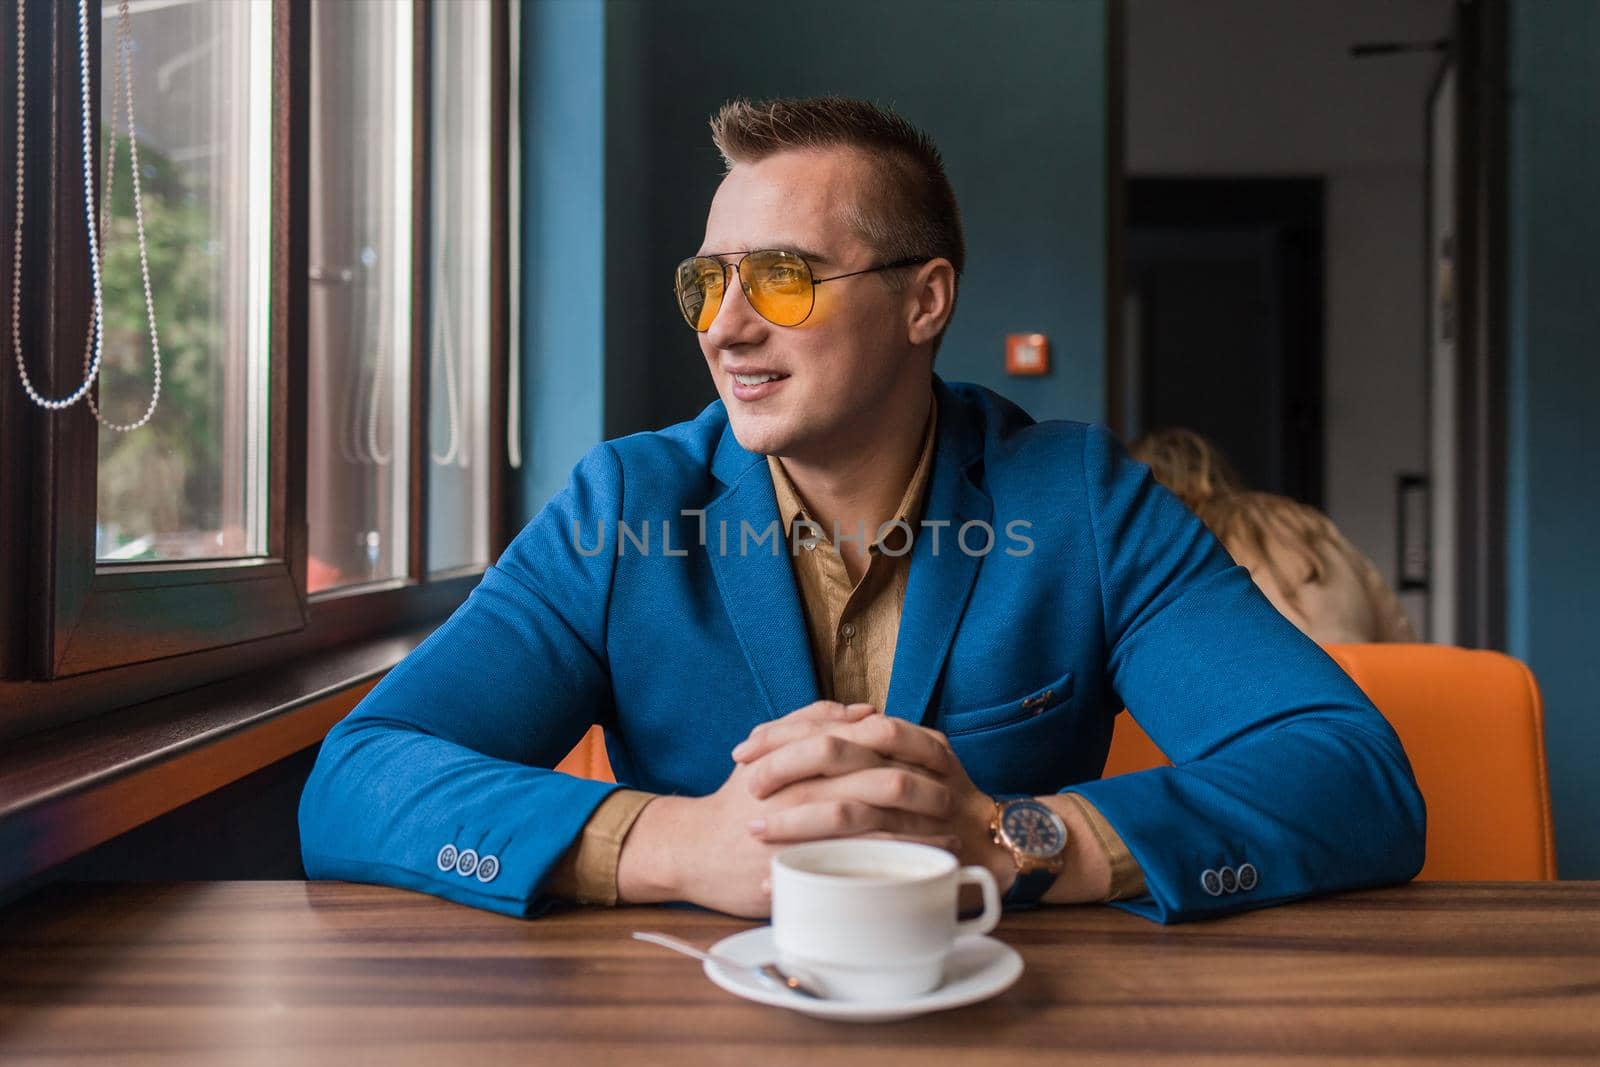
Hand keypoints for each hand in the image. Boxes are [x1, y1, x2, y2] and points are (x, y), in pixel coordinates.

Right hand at [617, 701, 963, 918]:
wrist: (692, 848)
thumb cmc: (737, 799)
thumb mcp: (769, 748)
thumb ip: (811, 721)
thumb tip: (865, 710)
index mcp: (800, 754)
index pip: (868, 742)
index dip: (910, 749)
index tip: (942, 761)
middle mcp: (803, 786)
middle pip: (880, 777)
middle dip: (925, 789)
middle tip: (955, 799)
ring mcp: (802, 827)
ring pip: (876, 819)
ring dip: (920, 827)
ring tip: (951, 833)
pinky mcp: (799, 866)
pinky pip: (860, 862)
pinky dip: (897, 860)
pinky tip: (922, 865)